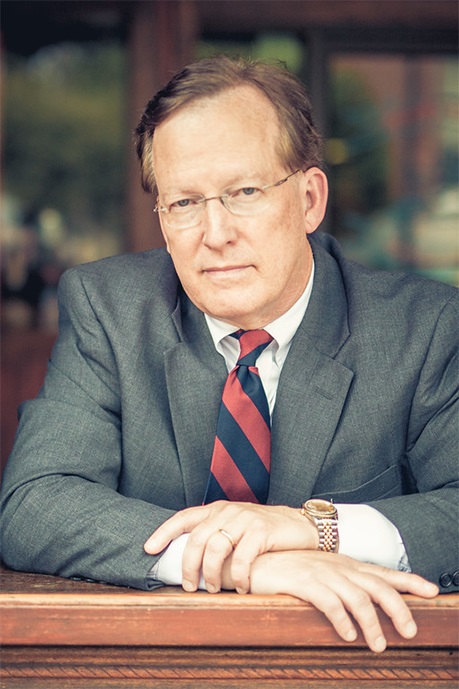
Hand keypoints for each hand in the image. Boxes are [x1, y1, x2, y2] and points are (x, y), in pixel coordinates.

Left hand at [144, 500, 316, 592]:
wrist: (300, 524)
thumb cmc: (264, 532)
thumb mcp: (236, 526)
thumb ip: (216, 535)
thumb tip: (191, 561)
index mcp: (217, 509)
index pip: (184, 517)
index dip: (164, 532)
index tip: (148, 549)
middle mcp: (228, 511)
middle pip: (196, 538)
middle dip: (188, 566)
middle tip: (189, 586)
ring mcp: (245, 519)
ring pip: (215, 548)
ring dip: (212, 574)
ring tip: (216, 588)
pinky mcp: (261, 531)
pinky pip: (242, 558)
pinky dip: (239, 577)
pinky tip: (242, 587)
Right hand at [238, 550, 437, 652]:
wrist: (254, 559)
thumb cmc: (287, 570)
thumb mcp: (320, 573)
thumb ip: (342, 584)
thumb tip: (365, 605)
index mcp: (345, 565)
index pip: (383, 572)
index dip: (409, 580)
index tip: (432, 591)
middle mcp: (338, 566)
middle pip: (378, 586)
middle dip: (399, 609)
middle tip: (410, 632)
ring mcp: (321, 572)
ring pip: (358, 598)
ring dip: (372, 624)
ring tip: (378, 645)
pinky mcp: (303, 581)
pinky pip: (329, 602)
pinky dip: (342, 620)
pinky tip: (347, 635)